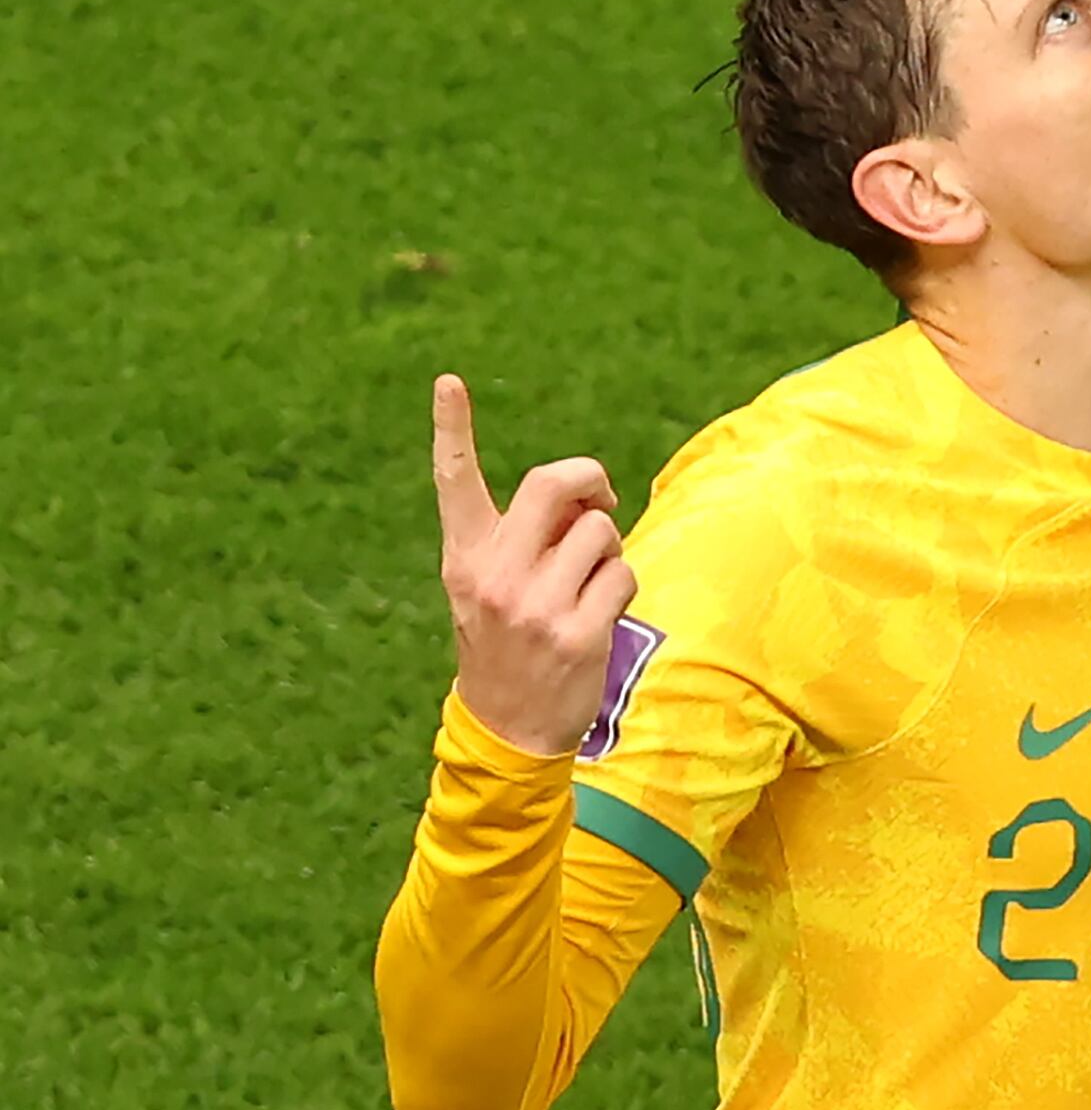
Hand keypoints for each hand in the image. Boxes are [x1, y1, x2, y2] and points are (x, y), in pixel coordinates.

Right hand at [431, 375, 637, 757]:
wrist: (509, 728)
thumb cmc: (507, 643)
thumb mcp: (489, 588)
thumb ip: (523, 538)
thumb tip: (588, 495)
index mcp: (465, 557)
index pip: (454, 482)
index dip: (452, 428)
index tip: (449, 381)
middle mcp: (494, 574)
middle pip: (554, 482)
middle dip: (592, 478)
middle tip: (603, 499)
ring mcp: (535, 604)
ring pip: (600, 530)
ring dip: (610, 549)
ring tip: (589, 583)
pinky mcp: (577, 632)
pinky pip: (623, 574)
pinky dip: (622, 587)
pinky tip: (600, 617)